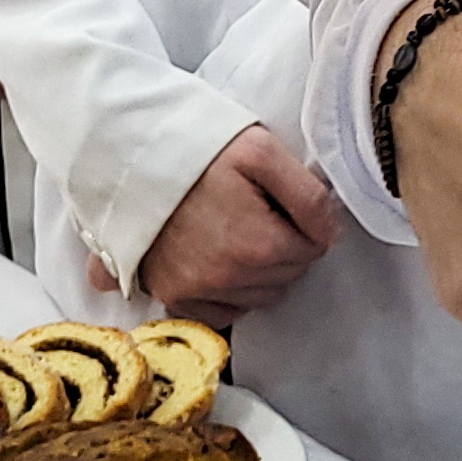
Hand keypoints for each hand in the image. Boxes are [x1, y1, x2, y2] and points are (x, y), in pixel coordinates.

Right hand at [103, 126, 342, 328]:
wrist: (130, 154)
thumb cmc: (198, 147)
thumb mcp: (263, 151)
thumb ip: (308, 195)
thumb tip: (331, 234)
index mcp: (258, 246)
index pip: (313, 249)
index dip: (304, 222)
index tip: (279, 201)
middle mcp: (228, 279)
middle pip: (287, 276)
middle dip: (283, 247)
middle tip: (257, 211)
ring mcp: (196, 291)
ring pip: (259, 296)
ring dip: (259, 272)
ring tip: (235, 230)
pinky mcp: (171, 296)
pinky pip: (221, 313)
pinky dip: (227, 294)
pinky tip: (218, 261)